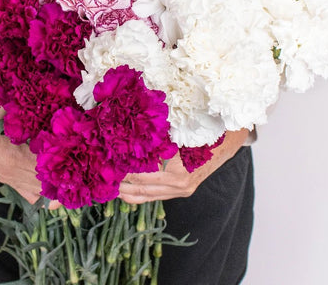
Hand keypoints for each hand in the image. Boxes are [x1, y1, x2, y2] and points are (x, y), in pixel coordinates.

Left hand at [118, 128, 248, 203]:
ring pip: (145, 196)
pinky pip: (154, 197)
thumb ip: (157, 136)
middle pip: (140, 187)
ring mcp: (180, 190)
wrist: (228, 141)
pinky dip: (137, 196)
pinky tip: (123, 192)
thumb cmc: (202, 131)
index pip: (141, 173)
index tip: (105, 163)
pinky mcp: (181, 191)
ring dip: (124, 191)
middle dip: (118, 183)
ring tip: (105, 186)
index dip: (121, 169)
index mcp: (178, 169)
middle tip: (99, 176)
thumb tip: (130, 130)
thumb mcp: (180, 130)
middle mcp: (179, 184)